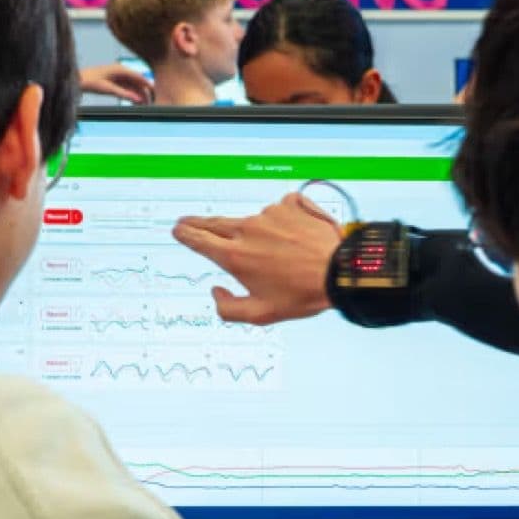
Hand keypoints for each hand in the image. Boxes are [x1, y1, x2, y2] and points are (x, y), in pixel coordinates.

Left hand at [79, 64, 153, 103]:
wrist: (78, 80)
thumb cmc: (90, 82)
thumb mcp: (108, 89)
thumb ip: (124, 94)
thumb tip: (138, 100)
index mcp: (120, 69)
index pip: (139, 77)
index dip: (149, 86)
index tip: (158, 93)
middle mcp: (121, 71)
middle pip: (138, 83)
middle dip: (145, 93)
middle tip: (153, 102)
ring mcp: (118, 77)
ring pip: (133, 87)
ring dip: (139, 96)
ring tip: (146, 106)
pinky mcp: (114, 82)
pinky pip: (127, 89)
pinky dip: (132, 96)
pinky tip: (136, 103)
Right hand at [173, 193, 342, 324]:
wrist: (340, 272)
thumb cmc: (302, 295)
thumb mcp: (261, 315)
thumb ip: (228, 309)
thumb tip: (216, 292)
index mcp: (234, 255)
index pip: (197, 239)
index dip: (185, 234)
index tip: (179, 229)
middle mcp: (247, 229)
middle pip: (215, 223)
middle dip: (199, 223)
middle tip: (190, 222)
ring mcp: (270, 213)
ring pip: (253, 221)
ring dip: (257, 231)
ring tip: (278, 252)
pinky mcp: (292, 204)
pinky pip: (281, 210)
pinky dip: (284, 220)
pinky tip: (295, 235)